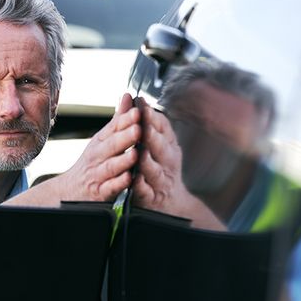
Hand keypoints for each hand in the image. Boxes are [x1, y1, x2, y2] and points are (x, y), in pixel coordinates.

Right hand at [58, 93, 140, 201]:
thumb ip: (118, 120)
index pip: (114, 128)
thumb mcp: (102, 139)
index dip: (125, 120)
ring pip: (111, 166)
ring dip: (123, 160)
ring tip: (135, 154)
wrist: (70, 191)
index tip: (138, 110)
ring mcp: (98, 174)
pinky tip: (128, 179)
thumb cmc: (92, 163)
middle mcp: (98, 156)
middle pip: (112, 145)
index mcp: (101, 141)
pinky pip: (110, 188)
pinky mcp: (100, 193)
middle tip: (138, 128)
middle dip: (125, 136)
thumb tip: (128, 96)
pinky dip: (118, 183)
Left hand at [133, 103, 224, 229]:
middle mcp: (168, 162)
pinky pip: (146, 191)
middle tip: (143, 125)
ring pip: (155, 170)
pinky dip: (141, 186)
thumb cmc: (161, 167)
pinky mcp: (152, 198)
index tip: (142, 106)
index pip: (163, 128)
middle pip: (161, 148)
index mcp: (168, 145)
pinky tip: (134, 180)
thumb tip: (131, 97)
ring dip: (148, 161)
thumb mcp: (156, 142)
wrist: (170, 203)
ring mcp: (161, 180)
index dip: (153, 117)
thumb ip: (144, 122)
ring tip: (139, 153)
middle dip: (152, 136)